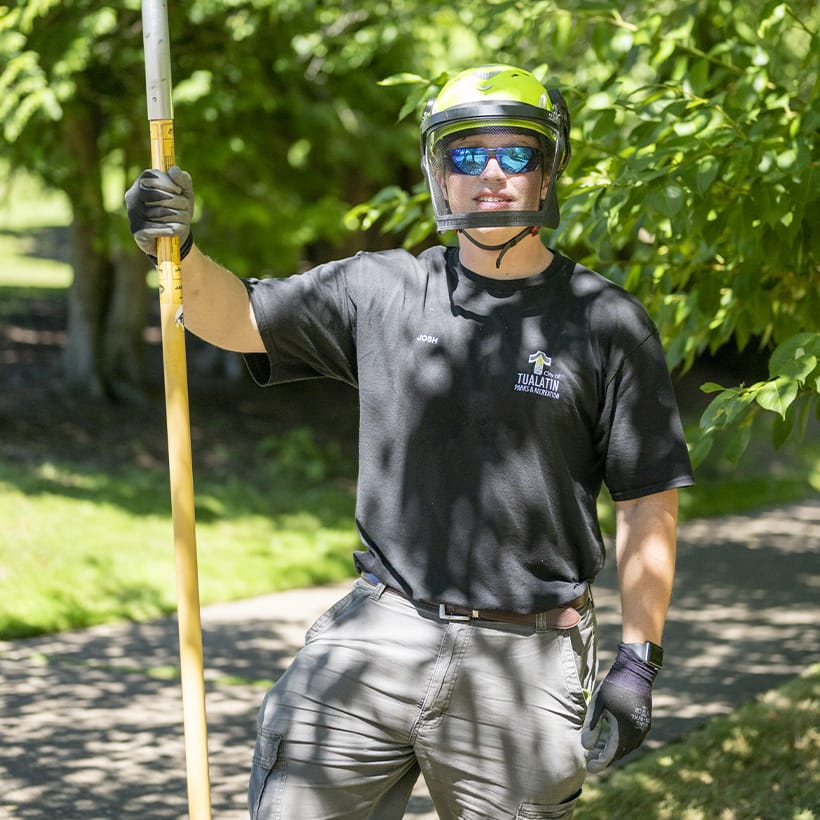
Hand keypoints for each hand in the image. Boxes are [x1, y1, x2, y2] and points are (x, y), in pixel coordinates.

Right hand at [124, 166, 193, 259]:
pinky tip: (178, 229)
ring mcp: (133, 214)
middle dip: (177, 200)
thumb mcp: (185, 194)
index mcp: (141, 184)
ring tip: (185, 218)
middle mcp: (133, 197)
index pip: (149, 176)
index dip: (166, 183)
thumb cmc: (178, 210)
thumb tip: (173, 169)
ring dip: (179, 216)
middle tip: (185, 206)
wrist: (176, 237)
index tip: (179, 190)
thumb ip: (183, 180)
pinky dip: (171, 229)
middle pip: (155, 194)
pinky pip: (155, 228)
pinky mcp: (137, 231)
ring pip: (159, 212)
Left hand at [580, 643, 658, 772]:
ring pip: (626, 747)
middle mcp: (637, 733)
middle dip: (604, 758)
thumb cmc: (614, 685)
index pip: (611, 754)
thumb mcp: (598, 703)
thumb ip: (592, 726)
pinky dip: (620, 743)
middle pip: (619, 753)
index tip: (589, 768)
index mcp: (625, 730)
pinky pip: (632, 739)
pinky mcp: (645, 722)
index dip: (599, 763)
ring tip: (596, 750)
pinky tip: (609, 739)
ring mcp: (643, 728)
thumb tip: (586, 747)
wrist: (636, 671)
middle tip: (589, 760)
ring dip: (612, 750)